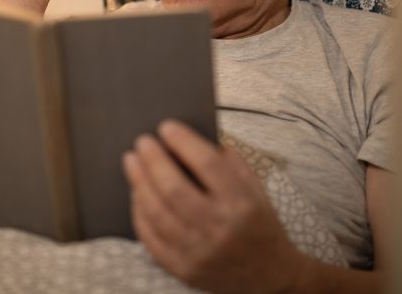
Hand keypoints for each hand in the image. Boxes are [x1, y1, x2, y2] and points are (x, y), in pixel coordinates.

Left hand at [122, 120, 306, 293]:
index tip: (166, 126)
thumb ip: (227, 161)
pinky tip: (136, 193)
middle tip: (142, 142)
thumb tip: (187, 138)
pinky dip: (139, 212)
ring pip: (157, 213)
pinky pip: (151, 238)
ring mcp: (200, 252)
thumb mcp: (255, 187)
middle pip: (173, 187)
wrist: (270, 274)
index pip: (207, 164)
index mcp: (242, 202)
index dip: (182, 141)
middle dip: (153, 160)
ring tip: (132, 162)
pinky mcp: (184, 270)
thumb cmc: (257, 221)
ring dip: (139, 182)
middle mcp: (221, 228)